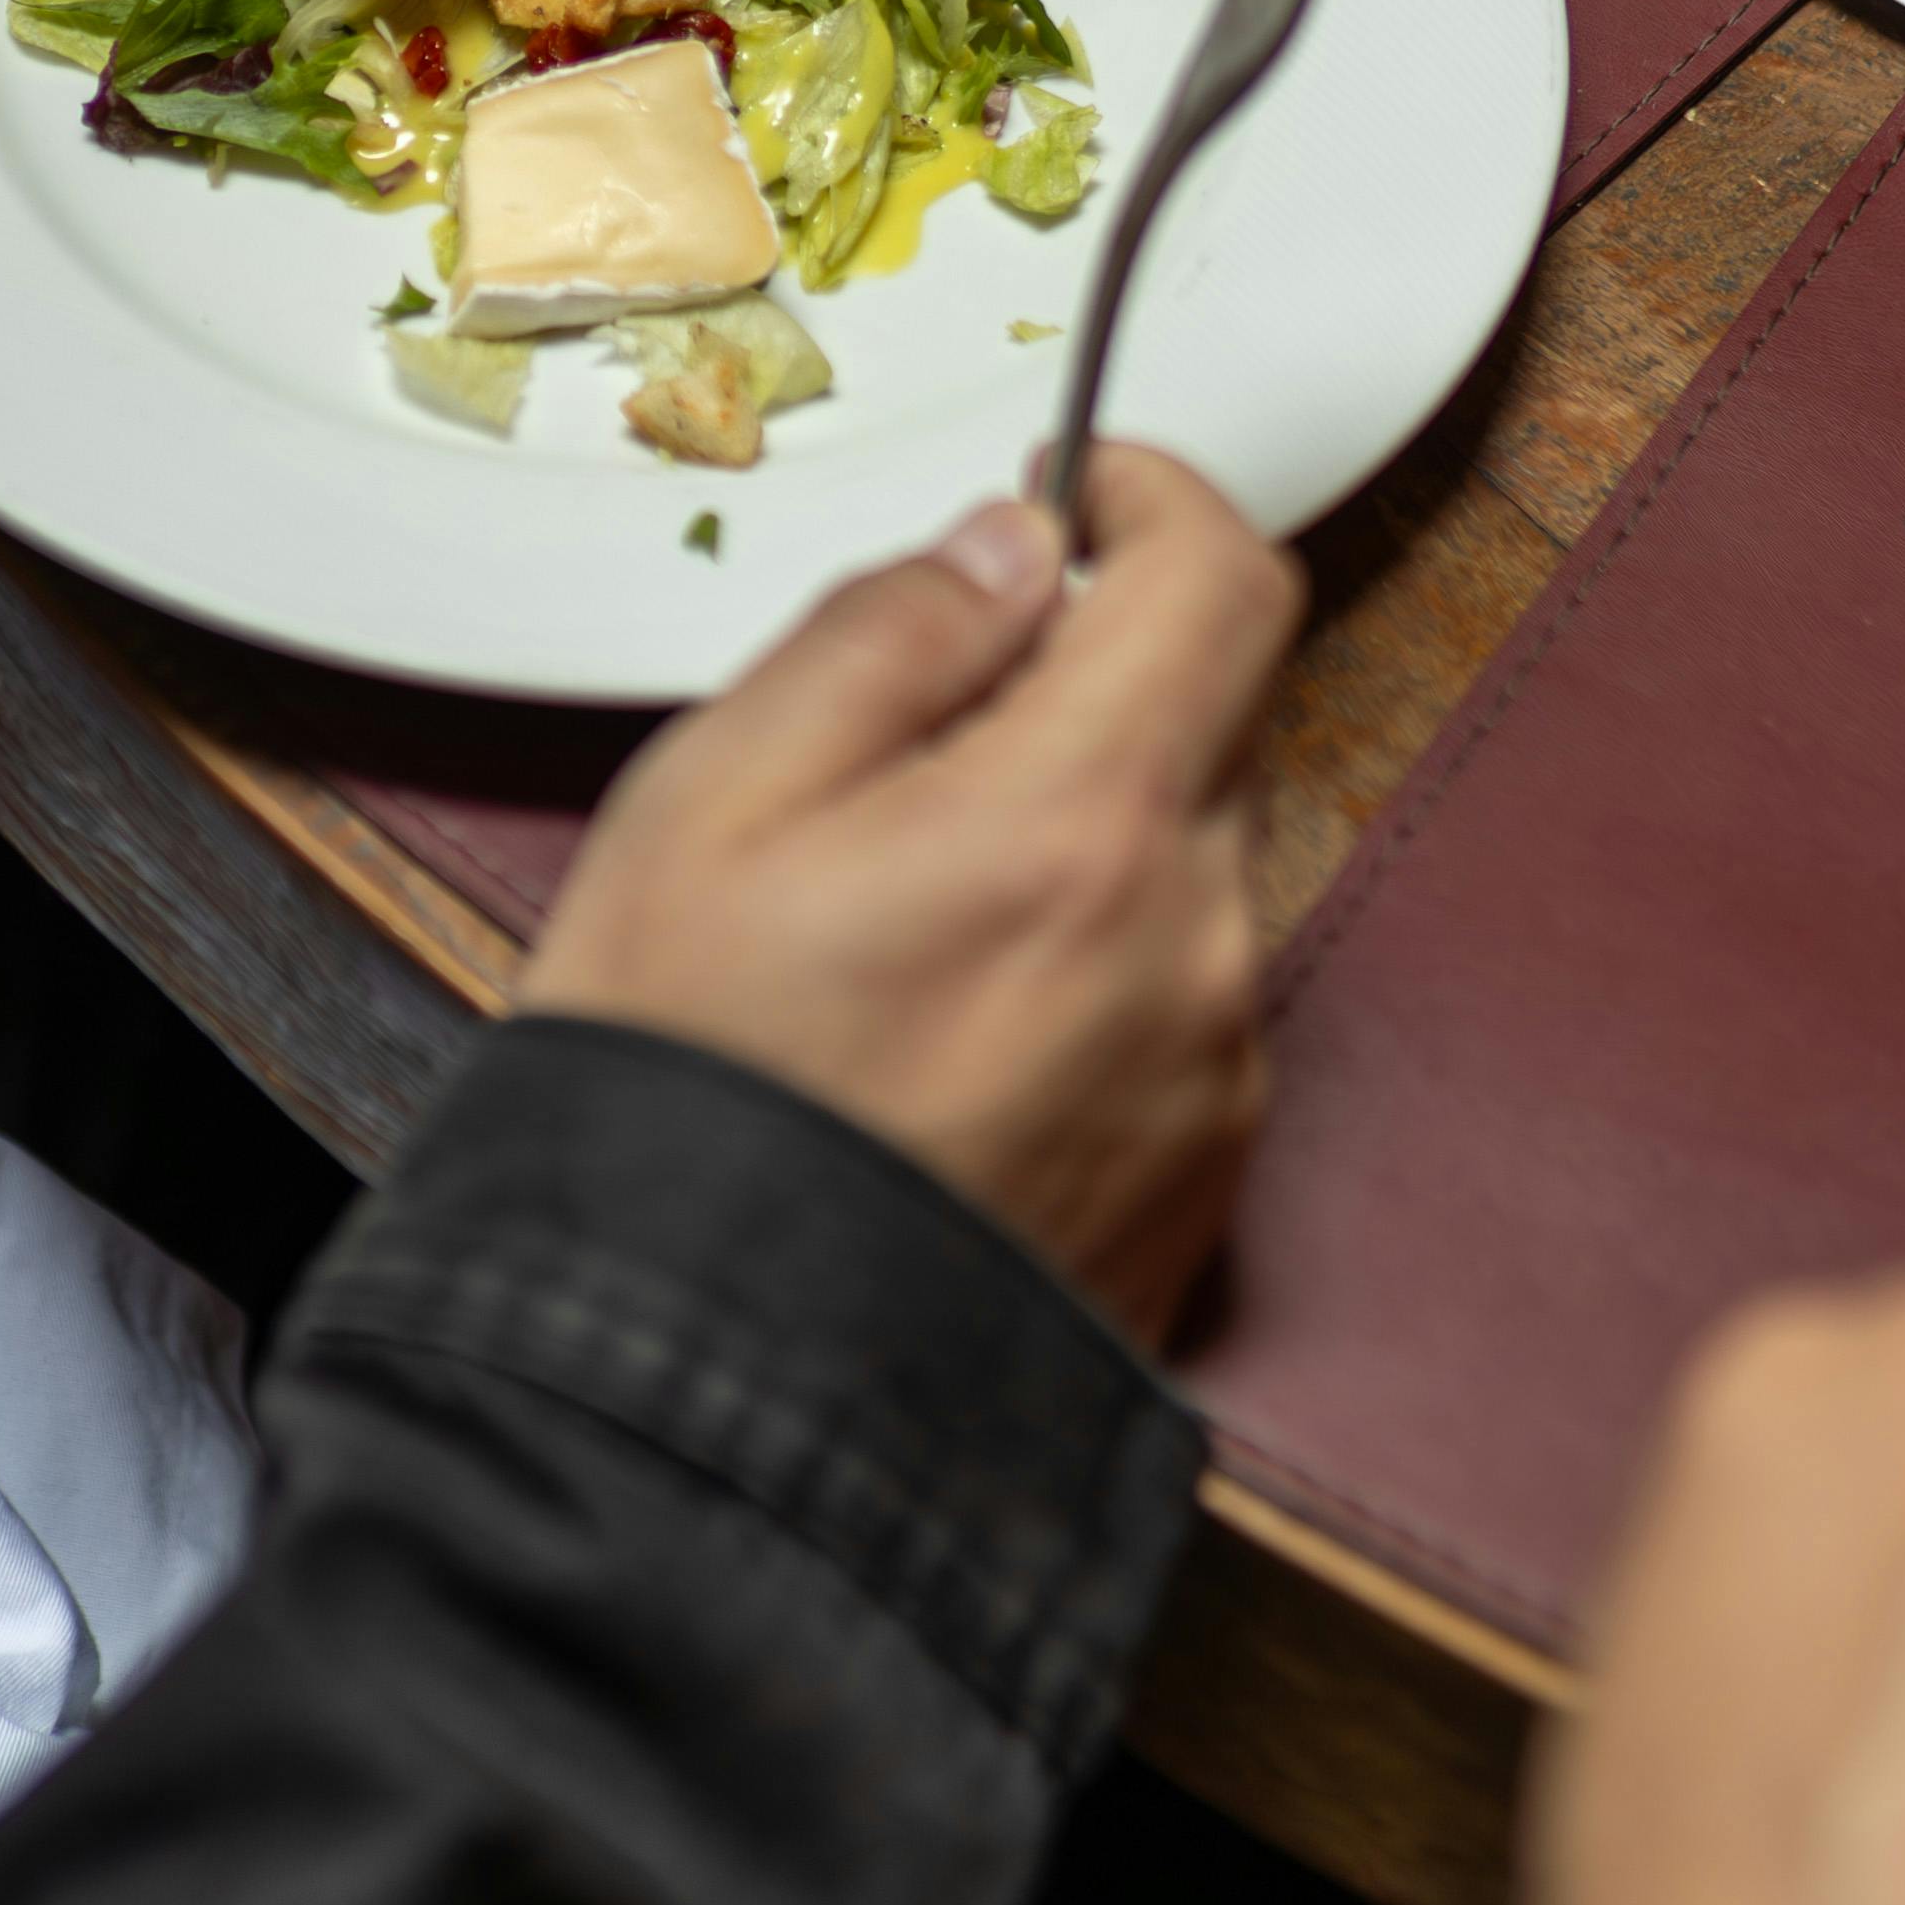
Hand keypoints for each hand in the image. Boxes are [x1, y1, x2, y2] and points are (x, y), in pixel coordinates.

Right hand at [519, 446, 1299, 1326]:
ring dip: (1079, 849)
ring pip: (1183, 876)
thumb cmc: (678, 1098)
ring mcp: (1214, 1081)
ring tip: (894, 937)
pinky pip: (1174, 1016)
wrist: (703, 1408)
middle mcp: (1194, 948)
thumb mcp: (711, 801)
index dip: (1152, 500)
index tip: (1072, 496)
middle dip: (1081, 693)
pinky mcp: (1204, 1192)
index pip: (1225, 583)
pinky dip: (1085, 984)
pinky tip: (940, 1052)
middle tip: (904, 753)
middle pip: (1203, 727)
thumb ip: (885, 635)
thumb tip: (1013, 547)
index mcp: (1083, 823)